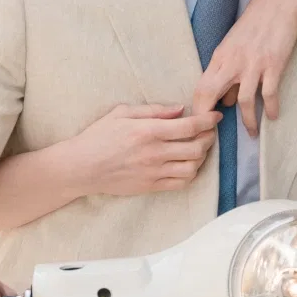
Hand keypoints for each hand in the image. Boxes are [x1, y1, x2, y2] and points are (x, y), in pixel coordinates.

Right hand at [69, 103, 218, 196]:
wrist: (81, 167)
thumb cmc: (98, 137)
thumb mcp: (122, 113)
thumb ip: (153, 110)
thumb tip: (179, 109)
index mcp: (148, 131)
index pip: (189, 127)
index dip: (207, 121)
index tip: (215, 117)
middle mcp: (155, 153)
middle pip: (197, 147)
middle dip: (209, 138)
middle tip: (208, 132)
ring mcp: (154, 172)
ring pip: (193, 167)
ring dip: (202, 157)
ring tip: (199, 148)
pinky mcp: (151, 186)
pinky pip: (181, 182)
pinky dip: (191, 173)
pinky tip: (188, 164)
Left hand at [192, 0, 296, 137]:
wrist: (278, 2)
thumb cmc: (255, 23)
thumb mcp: (233, 45)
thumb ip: (227, 72)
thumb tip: (227, 100)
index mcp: (220, 56)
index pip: (201, 87)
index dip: (199, 109)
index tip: (203, 123)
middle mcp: (232, 61)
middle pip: (211, 93)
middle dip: (209, 118)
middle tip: (215, 134)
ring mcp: (253, 64)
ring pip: (244, 101)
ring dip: (247, 121)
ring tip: (252, 133)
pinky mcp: (273, 65)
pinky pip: (269, 94)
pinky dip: (270, 109)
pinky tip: (272, 117)